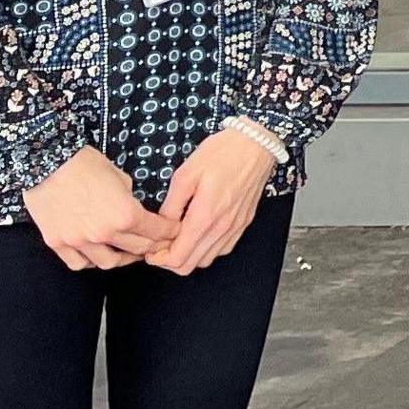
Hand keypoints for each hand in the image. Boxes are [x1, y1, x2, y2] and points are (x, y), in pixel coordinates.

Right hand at [24, 149, 174, 271]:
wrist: (46, 162)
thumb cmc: (86, 164)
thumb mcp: (120, 177)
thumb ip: (130, 199)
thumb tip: (135, 208)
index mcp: (125, 215)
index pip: (157, 232)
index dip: (170, 232)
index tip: (174, 232)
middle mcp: (104, 233)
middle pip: (138, 249)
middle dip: (153, 246)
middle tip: (157, 243)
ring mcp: (79, 242)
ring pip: (108, 263)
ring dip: (123, 258)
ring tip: (127, 251)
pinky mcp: (57, 244)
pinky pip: (78, 263)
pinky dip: (90, 261)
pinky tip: (96, 253)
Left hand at [150, 129, 277, 274]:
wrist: (257, 143)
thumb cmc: (222, 153)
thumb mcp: (185, 174)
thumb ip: (171, 206)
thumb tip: (161, 226)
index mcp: (205, 216)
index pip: (178, 258)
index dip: (158, 259)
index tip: (151, 249)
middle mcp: (222, 227)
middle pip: (190, 265)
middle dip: (170, 260)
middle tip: (161, 245)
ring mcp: (235, 227)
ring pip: (206, 260)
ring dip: (189, 255)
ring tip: (179, 237)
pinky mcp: (244, 222)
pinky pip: (222, 248)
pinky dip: (207, 248)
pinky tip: (200, 232)